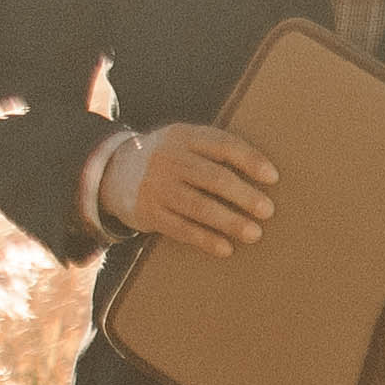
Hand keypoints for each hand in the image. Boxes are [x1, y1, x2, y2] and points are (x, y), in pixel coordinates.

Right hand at [123, 121, 279, 259]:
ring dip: (230, 222)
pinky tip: (226, 248)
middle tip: (268, 211)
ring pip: (199, 206)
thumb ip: (216, 149)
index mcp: (183, 136)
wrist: (110, 171)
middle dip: (244, 196)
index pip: (223, 145)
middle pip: (214, 178)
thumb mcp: (184, 141)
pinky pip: (180, 228)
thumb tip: (269, 174)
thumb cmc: (169, 158)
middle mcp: (167, 159)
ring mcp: (155, 186)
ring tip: (254, 233)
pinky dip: (205, 239)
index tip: (274, 178)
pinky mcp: (146, 212)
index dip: (250, 161)